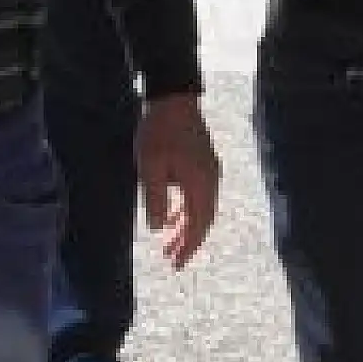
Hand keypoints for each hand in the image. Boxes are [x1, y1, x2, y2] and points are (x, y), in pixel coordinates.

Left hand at [137, 93, 220, 268]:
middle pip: (202, 220)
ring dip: (185, 227)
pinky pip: (197, 195)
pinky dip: (185, 209)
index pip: (198, 225)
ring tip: (168, 243)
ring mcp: (209, 170)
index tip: (175, 264)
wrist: (173, 97)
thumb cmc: (159, 131)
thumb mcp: (150, 166)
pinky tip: (171, 215)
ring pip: (200, 208)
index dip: (187, 247)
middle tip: (171, 260)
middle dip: (187, 242)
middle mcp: (212, 180)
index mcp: (202, 184)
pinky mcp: (202, 162)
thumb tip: (159, 228)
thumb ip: (156, 199)